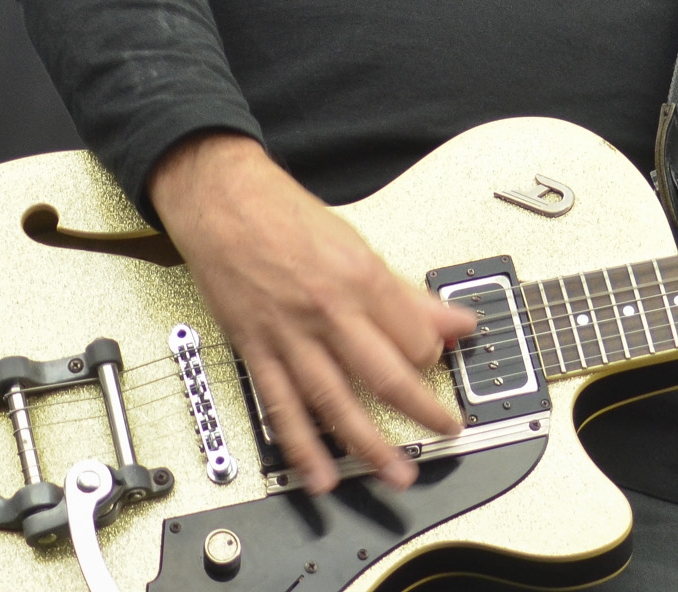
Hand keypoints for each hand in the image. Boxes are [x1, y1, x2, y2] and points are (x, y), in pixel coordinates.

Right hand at [148, 132, 475, 493]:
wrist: (223, 203)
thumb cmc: (286, 216)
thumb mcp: (359, 245)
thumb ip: (407, 293)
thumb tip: (454, 320)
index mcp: (361, 278)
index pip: (414, 336)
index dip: (435, 357)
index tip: (443, 365)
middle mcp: (328, 310)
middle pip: (384, 374)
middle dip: (421, 411)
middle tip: (444, 433)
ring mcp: (289, 335)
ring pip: (335, 401)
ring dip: (367, 444)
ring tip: (394, 472)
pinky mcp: (257, 351)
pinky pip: (282, 407)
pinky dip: (302, 446)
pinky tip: (318, 474)